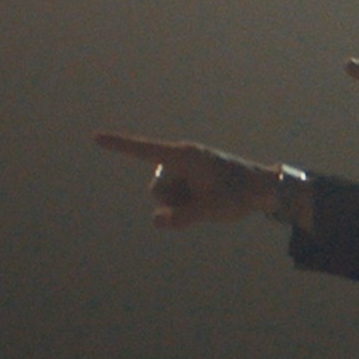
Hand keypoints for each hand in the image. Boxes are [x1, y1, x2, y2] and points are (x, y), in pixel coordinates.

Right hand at [91, 131, 306, 230]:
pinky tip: (207, 201)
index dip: (118, 145)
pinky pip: (175, 196)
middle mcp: (181, 158)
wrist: (263, 188)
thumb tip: (156, 220)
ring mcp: (184, 168)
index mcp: (184, 156)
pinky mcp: (189, 176)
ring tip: (208, 201)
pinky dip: (186, 204)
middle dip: (172, 203)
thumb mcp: (211, 210)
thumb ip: (182, 218)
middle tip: (203, 203)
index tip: (96, 137)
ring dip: (181, 204)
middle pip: (157, 188)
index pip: (144, 150)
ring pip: (165, 195)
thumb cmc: (238, 195)